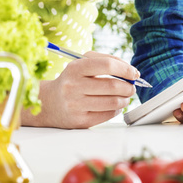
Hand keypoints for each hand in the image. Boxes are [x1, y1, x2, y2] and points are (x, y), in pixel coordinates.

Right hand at [21, 52, 137, 128]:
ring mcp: (76, 105)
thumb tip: (131, 71)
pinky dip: (117, 110)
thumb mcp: (81, 64)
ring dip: (125, 99)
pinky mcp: (80, 120)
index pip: (107, 65)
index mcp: (75, 68)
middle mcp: (73, 86)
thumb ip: (105, 61)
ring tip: (124, 97)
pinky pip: (107, 115)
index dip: (125, 69)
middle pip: (112, 86)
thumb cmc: (71, 80)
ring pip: (112, 102)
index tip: (134, 73)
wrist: (48, 103)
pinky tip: (115, 106)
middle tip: (131, 87)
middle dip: (128, 86)